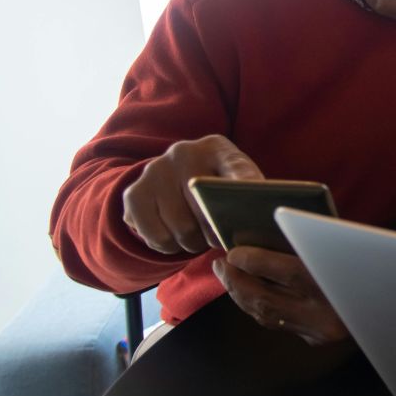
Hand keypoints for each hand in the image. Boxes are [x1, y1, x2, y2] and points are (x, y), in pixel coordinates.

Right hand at [122, 134, 262, 253]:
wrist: (171, 176)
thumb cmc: (216, 183)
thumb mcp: (236, 180)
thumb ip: (249, 195)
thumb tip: (262, 223)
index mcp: (218, 148)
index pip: (237, 170)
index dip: (246, 187)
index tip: (253, 203)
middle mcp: (183, 153)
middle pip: (207, 209)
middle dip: (217, 233)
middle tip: (220, 238)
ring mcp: (155, 171)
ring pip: (182, 229)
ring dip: (193, 243)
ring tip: (198, 238)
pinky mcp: (134, 193)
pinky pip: (156, 238)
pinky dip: (169, 247)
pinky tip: (176, 238)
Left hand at [213, 247, 349, 345]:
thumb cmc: (369, 257)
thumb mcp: (342, 243)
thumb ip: (309, 242)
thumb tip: (261, 239)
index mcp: (335, 280)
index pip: (282, 270)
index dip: (252, 261)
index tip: (233, 251)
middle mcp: (326, 312)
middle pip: (265, 298)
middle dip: (236, 280)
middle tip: (222, 263)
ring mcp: (321, 331)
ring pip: (266, 315)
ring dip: (242, 295)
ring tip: (229, 276)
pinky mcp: (317, 339)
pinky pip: (279, 323)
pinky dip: (260, 306)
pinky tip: (249, 292)